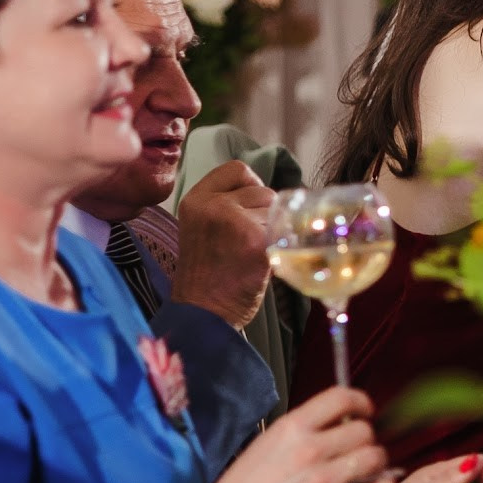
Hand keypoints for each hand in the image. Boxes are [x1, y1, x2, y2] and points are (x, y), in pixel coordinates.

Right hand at [170, 159, 275, 327]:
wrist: (202, 313)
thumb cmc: (207, 273)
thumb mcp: (202, 227)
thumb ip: (226, 205)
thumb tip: (267, 193)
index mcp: (196, 199)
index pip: (237, 169)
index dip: (251, 185)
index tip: (249, 208)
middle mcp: (214, 206)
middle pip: (264, 191)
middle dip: (266, 214)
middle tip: (250, 242)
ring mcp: (237, 223)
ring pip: (278, 211)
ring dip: (277, 229)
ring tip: (255, 253)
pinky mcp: (258, 242)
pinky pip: (286, 232)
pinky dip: (284, 245)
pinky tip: (266, 261)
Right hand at [181, 386, 391, 482]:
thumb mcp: (267, 444)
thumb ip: (302, 430)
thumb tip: (338, 423)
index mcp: (291, 428)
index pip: (340, 398)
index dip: (360, 401)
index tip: (363, 409)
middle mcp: (310, 449)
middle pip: (363, 430)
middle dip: (365, 437)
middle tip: (357, 447)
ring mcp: (323, 479)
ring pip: (374, 456)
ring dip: (375, 461)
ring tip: (366, 467)